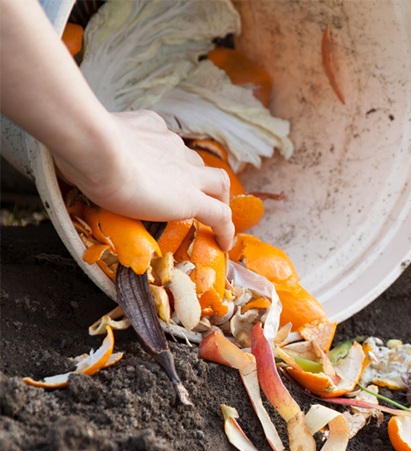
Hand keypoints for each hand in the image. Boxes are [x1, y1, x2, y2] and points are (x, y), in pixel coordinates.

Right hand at [53, 110, 235, 250]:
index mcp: (150, 129)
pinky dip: (227, 230)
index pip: (169, 143)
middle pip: (197, 163)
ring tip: (216, 222)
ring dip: (220, 200)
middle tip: (197, 198)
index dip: (172, 160)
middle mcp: (173, 146)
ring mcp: (186, 174)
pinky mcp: (191, 198)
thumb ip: (89, 150)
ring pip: (219, 183)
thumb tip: (67, 161)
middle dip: (200, 180)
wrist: (96, 148)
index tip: (165, 174)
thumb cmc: (82, 144)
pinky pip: (221, 215)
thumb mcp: (87, 142)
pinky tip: (226, 244)